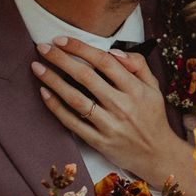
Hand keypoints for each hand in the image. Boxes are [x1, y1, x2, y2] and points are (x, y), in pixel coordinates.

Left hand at [31, 37, 183, 184]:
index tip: (62, 40)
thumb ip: (138, 65)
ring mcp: (110, 125)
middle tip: (43, 47)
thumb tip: (115, 51)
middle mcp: (122, 106)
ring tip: (37, 67)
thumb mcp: (154, 88)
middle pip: (86, 76)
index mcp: (136, 90)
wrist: (158, 155)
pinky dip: (56, 107)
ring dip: (53, 81)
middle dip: (60, 59)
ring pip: (76, 99)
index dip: (81, 48)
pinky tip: (44, 93)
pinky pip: (73, 123)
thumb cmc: (153, 119)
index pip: (105, 62)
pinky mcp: (100, 142)